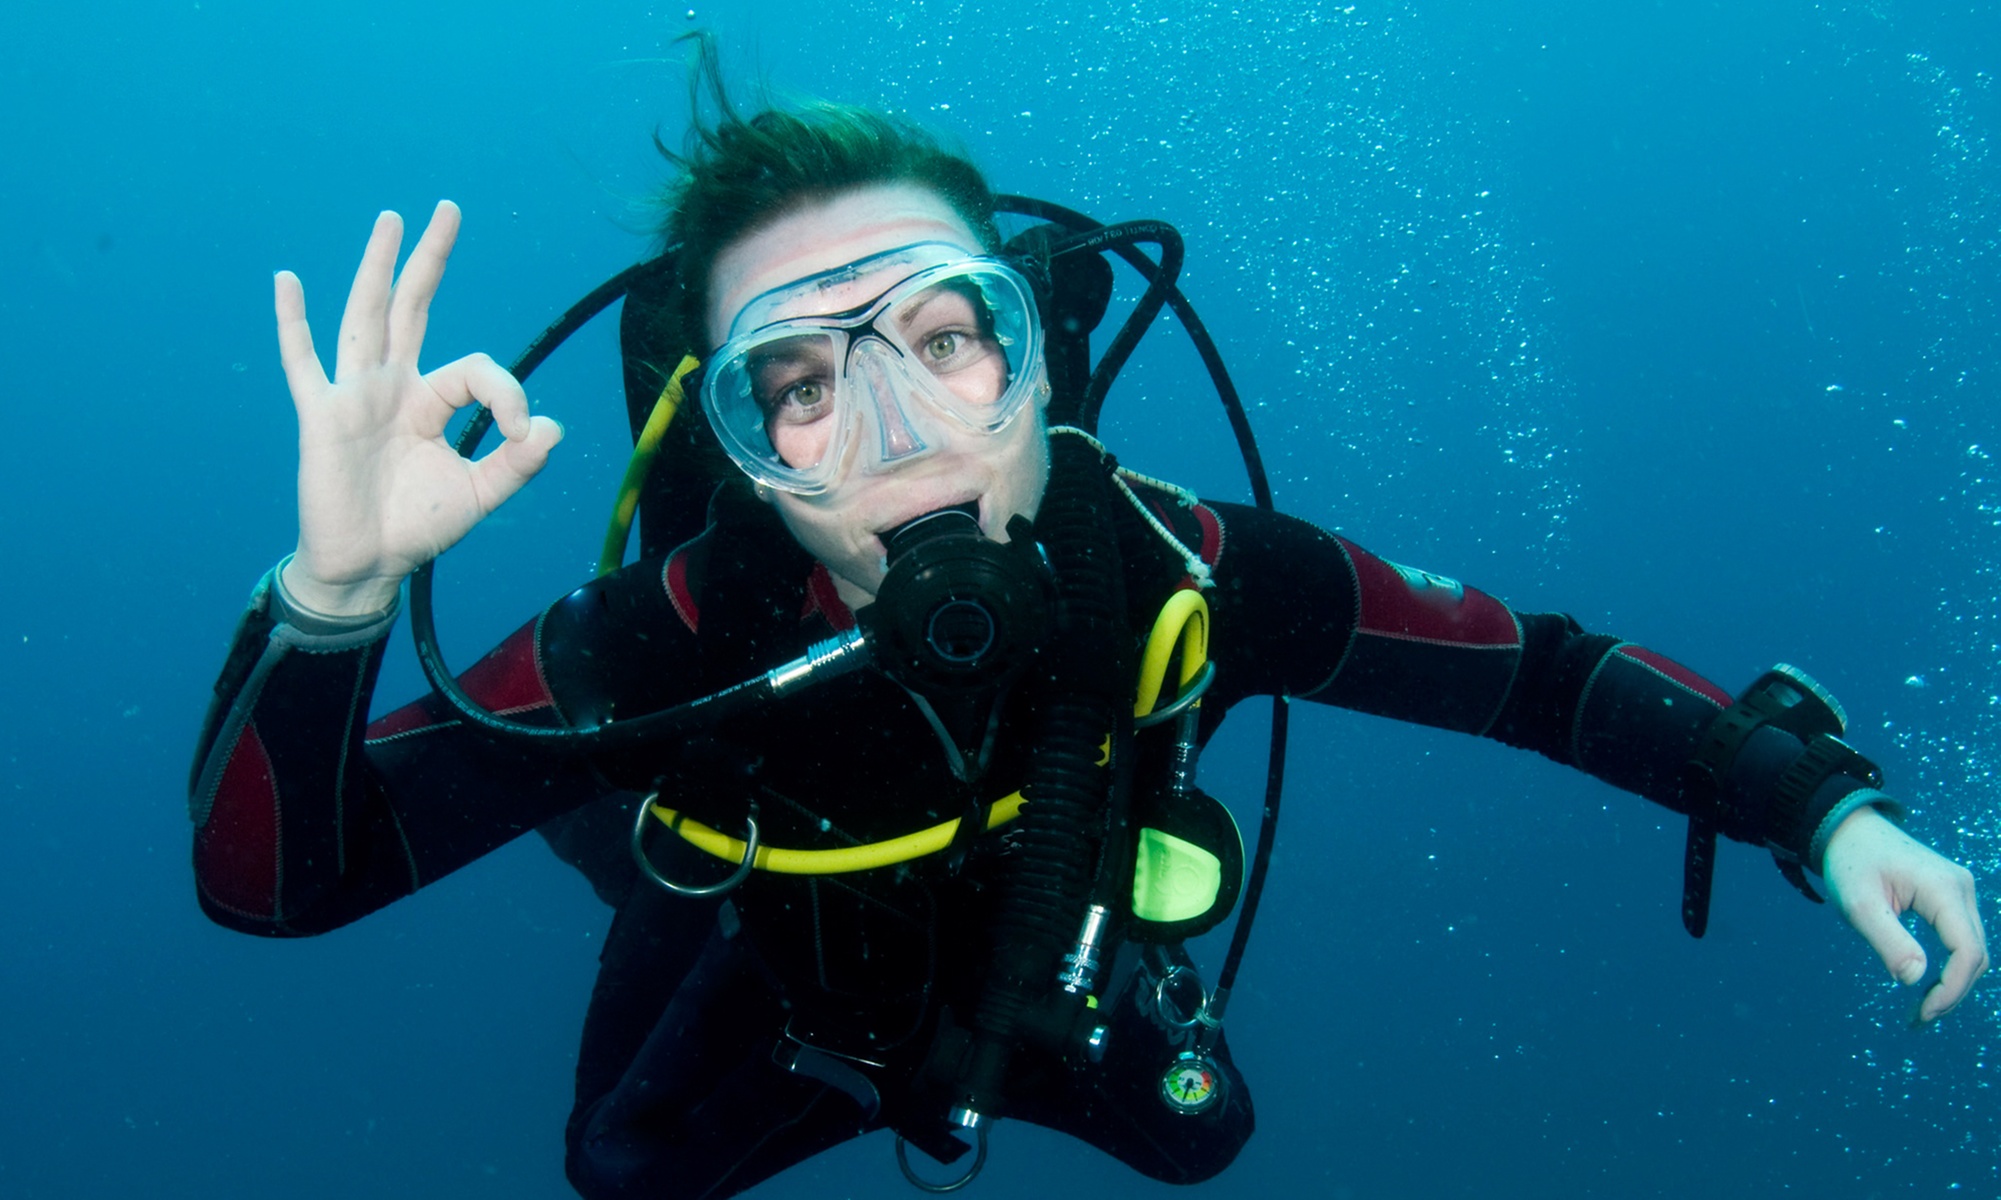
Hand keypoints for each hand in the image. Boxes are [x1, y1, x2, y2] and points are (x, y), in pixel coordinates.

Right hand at [275, 201, 562, 615]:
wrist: (368, 566)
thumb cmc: (418, 526)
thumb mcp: (481, 495)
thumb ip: (517, 463)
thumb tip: (553, 428)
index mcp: (431, 402)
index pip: (475, 370)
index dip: (507, 393)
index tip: (523, 432)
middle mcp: (393, 387)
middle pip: (413, 308)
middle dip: (430, 260)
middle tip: (447, 209)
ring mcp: (355, 396)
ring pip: (367, 318)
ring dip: (378, 267)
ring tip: (390, 219)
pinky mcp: (322, 417)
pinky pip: (303, 363)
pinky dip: (293, 323)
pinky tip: (286, 281)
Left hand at [1822, 805, 1988, 1022]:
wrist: (1845, 829)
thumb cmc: (1849, 864)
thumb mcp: (1859, 905)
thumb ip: (1889, 942)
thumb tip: (1916, 980)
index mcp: (1944, 889)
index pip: (1967, 952)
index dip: (1952, 989)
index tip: (1923, 1014)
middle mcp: (1961, 889)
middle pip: (1975, 955)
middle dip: (1952, 993)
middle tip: (1917, 1021)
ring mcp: (1959, 892)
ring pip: (1971, 950)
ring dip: (1953, 983)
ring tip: (1920, 1012)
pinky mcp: (1950, 897)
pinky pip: (1961, 939)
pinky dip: (1949, 967)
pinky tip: (1926, 987)